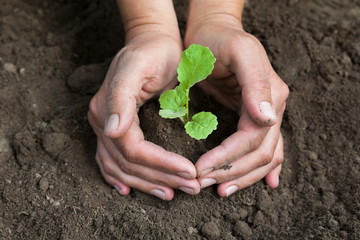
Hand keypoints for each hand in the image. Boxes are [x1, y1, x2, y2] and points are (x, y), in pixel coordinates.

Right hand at [88, 33, 200, 199]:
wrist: (152, 40)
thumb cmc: (152, 51)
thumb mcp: (138, 66)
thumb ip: (121, 97)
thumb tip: (111, 131)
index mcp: (106, 109)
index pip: (133, 150)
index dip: (161, 164)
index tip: (190, 171)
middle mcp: (102, 121)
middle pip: (128, 164)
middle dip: (161, 178)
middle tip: (191, 187)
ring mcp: (105, 126)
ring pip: (121, 168)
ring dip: (146, 183)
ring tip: (171, 193)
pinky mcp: (114, 128)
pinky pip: (112, 161)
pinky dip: (121, 178)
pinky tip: (129, 189)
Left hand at [185, 16, 288, 196]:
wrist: (213, 31)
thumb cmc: (219, 39)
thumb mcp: (238, 52)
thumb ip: (255, 83)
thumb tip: (267, 119)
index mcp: (270, 95)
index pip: (252, 139)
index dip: (227, 158)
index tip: (201, 169)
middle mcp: (272, 107)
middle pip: (259, 153)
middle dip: (232, 172)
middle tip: (204, 184)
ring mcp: (266, 113)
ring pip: (264, 156)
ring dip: (243, 176)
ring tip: (221, 190)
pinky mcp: (254, 116)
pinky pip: (266, 147)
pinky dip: (264, 168)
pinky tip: (267, 181)